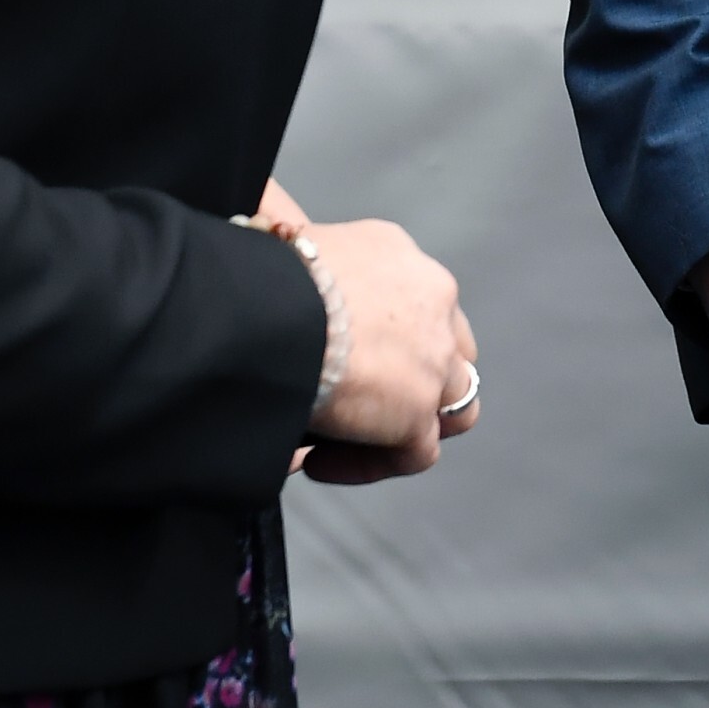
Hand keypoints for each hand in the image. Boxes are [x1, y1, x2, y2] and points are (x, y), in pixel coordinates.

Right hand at [292, 203, 475, 482]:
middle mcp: (430, 298)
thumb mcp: (279, 243)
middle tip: (355, 403)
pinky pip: (417, 453)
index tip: (330, 359)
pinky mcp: (418, 410)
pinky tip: (322, 460)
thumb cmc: (254, 277)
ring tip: (350, 437)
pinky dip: (372, 464)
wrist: (265, 309)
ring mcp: (432, 356)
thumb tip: (267, 248)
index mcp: (394, 253)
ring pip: (454, 400)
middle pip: (448, 346)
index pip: (413, 300)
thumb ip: (287, 254)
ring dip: (408, 424)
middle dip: (412, 378)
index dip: (381, 338)